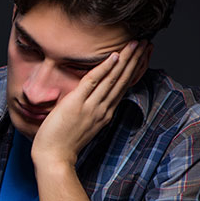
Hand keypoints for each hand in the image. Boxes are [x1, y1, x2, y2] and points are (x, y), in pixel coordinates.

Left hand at [31, 40, 150, 167]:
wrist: (54, 157)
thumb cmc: (63, 143)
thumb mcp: (83, 125)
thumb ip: (90, 111)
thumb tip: (90, 97)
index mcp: (105, 114)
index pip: (123, 87)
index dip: (134, 71)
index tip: (142, 56)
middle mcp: (102, 109)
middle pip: (122, 80)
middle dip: (135, 60)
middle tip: (145, 43)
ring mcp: (91, 106)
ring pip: (112, 78)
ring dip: (125, 59)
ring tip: (135, 44)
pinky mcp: (77, 104)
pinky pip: (93, 82)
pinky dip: (104, 68)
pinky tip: (114, 56)